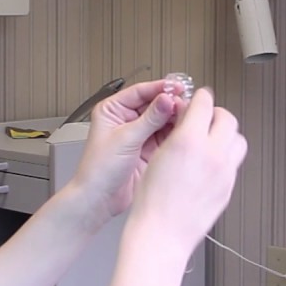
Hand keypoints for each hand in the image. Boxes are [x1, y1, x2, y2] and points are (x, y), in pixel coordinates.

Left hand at [71, 80, 182, 227]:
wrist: (99, 199)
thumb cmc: (98, 170)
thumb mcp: (126, 138)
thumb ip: (150, 118)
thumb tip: (167, 99)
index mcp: (112, 110)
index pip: (140, 92)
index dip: (160, 88)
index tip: (177, 87)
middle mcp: (125, 120)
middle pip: (153, 104)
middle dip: (170, 104)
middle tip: (186, 103)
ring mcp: (137, 135)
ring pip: (161, 120)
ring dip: (174, 118)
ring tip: (187, 116)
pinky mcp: (148, 149)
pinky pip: (165, 135)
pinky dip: (174, 133)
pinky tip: (183, 130)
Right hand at [127, 88, 246, 253]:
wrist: (161, 233)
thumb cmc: (152, 201)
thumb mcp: (157, 155)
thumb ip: (177, 132)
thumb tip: (187, 117)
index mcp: (189, 141)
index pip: (204, 103)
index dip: (199, 98)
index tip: (198, 99)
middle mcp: (212, 154)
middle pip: (227, 118)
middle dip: (216, 114)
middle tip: (205, 118)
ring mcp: (225, 172)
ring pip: (238, 139)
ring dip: (226, 135)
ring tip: (211, 140)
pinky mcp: (229, 187)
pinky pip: (235, 162)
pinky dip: (226, 155)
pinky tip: (210, 162)